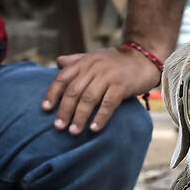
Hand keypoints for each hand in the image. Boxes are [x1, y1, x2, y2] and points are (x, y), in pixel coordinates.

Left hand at [42, 46, 160, 134]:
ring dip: (80, 117)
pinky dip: (100, 117)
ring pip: (89, 99)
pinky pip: (108, 104)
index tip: (46, 109)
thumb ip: (76, 61)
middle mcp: (94, 68)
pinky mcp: (121, 86)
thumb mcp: (95, 58)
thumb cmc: (117, 62)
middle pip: (74, 91)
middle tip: (59, 127)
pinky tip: (93, 129)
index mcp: (84, 62)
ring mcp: (108, 76)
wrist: (144, 58)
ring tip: (73, 132)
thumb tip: (58, 62)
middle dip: (65, 110)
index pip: (62, 77)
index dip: (52, 94)